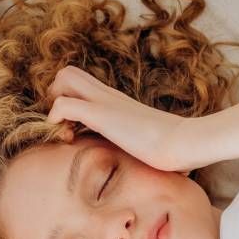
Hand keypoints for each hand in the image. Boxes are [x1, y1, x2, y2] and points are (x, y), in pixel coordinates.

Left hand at [45, 65, 199, 171]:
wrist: (185, 143)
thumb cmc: (174, 149)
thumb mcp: (149, 145)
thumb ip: (142, 146)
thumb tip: (163, 166)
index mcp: (118, 103)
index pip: (83, 84)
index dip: (69, 101)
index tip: (73, 129)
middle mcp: (109, 96)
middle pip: (68, 73)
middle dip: (55, 96)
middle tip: (64, 125)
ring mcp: (106, 103)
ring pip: (64, 79)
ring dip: (54, 103)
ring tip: (64, 130)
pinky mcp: (103, 115)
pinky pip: (64, 105)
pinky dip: (56, 118)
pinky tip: (67, 137)